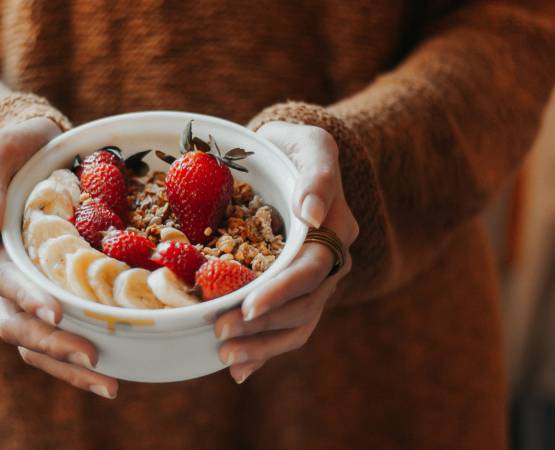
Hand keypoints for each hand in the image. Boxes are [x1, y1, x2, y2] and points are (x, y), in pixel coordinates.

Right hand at [0, 117, 118, 398]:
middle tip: (96, 362)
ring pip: (35, 341)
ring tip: (110, 386)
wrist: (31, 150)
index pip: (2, 281)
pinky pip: (57, 332)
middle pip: (17, 324)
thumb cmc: (15, 148)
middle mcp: (1, 277)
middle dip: (54, 347)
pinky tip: (110, 369)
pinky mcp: (47, 294)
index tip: (58, 314)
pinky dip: (77, 355)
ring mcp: (23, 290)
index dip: (28, 298)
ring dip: (68, 366)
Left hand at [214, 121, 358, 383]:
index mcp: (334, 231)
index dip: (280, 292)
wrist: (292, 158)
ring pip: (298, 323)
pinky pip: (288, 326)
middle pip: (303, 304)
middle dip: (262, 324)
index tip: (246, 306)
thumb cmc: (297, 147)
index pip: (309, 269)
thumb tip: (313, 214)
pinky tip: (238, 368)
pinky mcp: (296, 291)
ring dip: (263, 344)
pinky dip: (264, 348)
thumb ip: (318, 175)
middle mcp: (330, 261)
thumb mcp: (312, 145)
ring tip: (225, 357)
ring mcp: (314, 280)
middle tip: (220, 333)